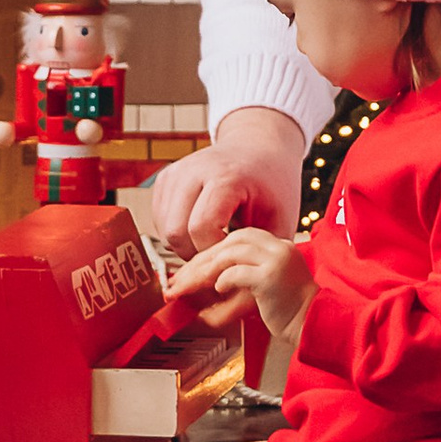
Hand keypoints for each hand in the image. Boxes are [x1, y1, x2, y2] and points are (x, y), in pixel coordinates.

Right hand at [149, 108, 304, 250]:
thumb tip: (242, 295)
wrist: (259, 146)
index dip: (214, 252)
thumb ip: (262, 255)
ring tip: (212, 243)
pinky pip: (159, 218)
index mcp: (226, 178)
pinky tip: (199, 230)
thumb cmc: (273, 187)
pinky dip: (176, 232)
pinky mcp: (165, 177)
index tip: (233, 254)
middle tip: (219, 255)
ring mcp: (176, 172)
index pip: (201, 228)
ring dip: (185, 245)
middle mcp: (194, 170)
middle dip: (196, 253)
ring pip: (164, 228)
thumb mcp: (281, 219)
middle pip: (176, 232)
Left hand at [164, 227, 314, 339]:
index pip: (238, 238)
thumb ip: (241, 281)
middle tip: (181, 278)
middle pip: (231, 241)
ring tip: (191, 285)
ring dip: (206, 270)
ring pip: (231, 253)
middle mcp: (278, 247)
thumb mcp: (265, 288)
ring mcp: (276, 260)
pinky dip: (223, 280)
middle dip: (202, 259)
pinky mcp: (271, 277)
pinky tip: (218, 290)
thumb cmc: (291, 313)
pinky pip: (238, 272)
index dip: (212, 251)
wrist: (316, 325)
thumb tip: (207, 291)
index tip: (192, 267)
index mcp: (278, 245)